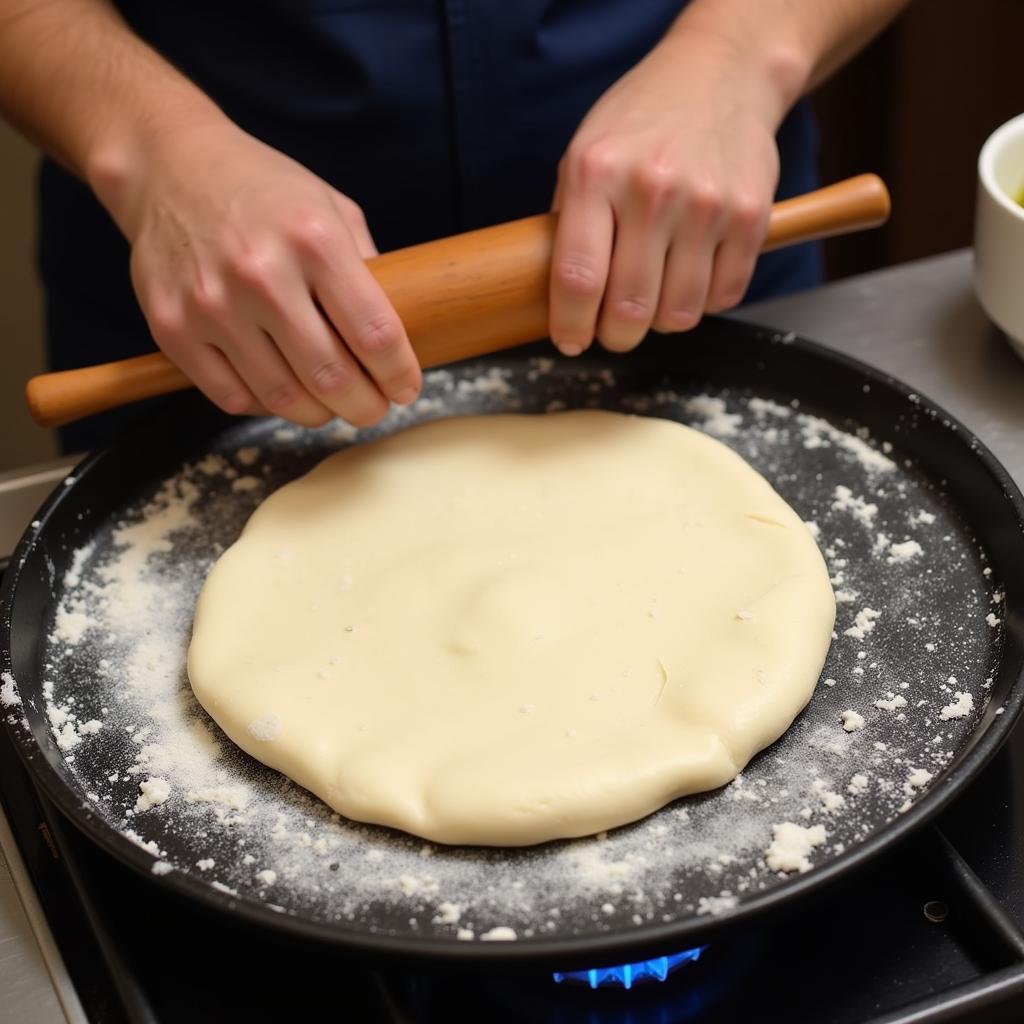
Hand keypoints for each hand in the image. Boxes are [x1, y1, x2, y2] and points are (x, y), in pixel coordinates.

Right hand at [113, 122, 419, 426]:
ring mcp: (212, 305)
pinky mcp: (172, 329)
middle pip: (332, 377)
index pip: (375, 335)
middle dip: (364, 406)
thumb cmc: (263, 192)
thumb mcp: (331, 209)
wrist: (168, 166)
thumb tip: (396, 340)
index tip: (405, 388)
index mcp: (314, 239)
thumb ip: (366, 271)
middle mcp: (262, 274)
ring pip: (283, 397)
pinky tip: (280, 389)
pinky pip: (233, 397)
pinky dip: (265, 405)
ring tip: (330, 404)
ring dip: (318, 413)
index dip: (399, 375)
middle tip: (373, 408)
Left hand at [549, 29, 787, 355]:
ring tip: (654, 297)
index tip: (570, 340)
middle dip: (616, 336)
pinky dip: (703, 301)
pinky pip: (724, 297)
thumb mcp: (585, 154)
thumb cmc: (642, 123)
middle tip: (613, 330)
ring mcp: (707, 204)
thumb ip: (570, 223)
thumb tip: (558, 299)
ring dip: (661, 321)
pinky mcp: (751, 217)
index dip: (571, 325)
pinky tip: (690, 275)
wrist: (721, 74)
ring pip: (679, 314)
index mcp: (596, 173)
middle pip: (630, 308)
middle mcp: (652, 189)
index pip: (578, 279)